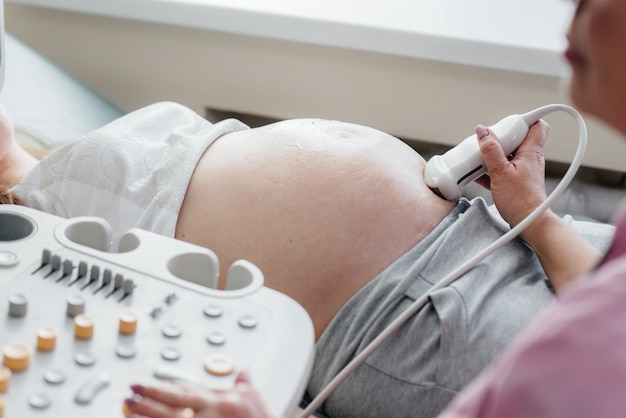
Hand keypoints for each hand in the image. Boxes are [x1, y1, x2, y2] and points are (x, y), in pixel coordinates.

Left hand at [124, 371, 276, 417]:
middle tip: (132, 390)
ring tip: (129, 406)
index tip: (149, 385)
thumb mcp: (256, 404)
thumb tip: (244, 373)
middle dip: (152, 395)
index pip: (190, 390)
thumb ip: (246, 386)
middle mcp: (215, 412)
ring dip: (147, 412)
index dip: (167, 387)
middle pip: (177, 402)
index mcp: (227, 400)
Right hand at [475, 120, 550, 230]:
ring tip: (480, 159)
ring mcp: (524, 171)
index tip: (506, 122)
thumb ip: (491, 151)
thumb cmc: (521, 201)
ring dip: (493, 155)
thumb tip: (483, 131)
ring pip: (508, 155)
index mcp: (531, 152)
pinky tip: (479, 174)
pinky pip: (503, 169)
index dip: (523, 120)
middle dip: (500, 138)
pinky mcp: (517, 182)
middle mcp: (530, 159)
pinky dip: (491, 169)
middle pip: (517, 139)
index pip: (537, 125)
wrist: (529, 223)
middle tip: (487, 143)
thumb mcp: (500, 172)